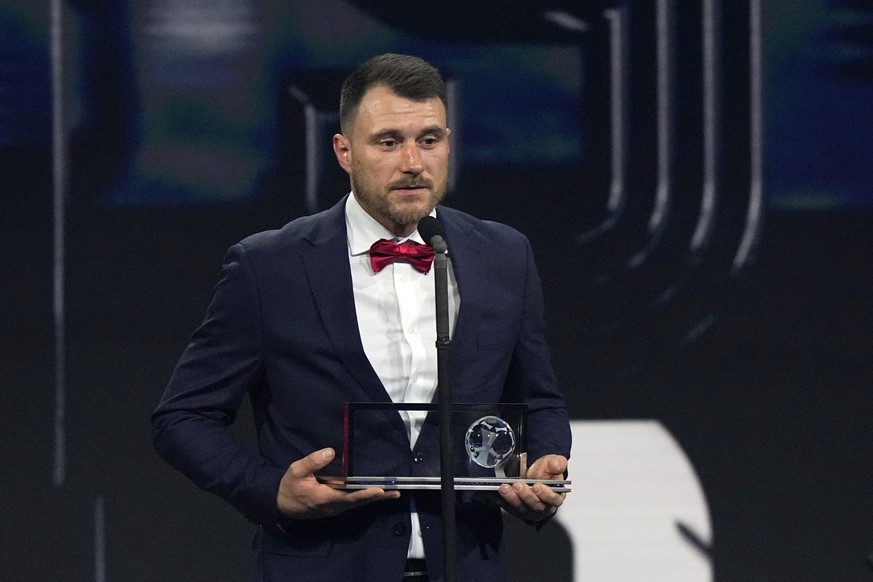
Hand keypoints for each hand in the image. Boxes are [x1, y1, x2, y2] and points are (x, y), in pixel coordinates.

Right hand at [276, 448, 400, 518]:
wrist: (281, 505)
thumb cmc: (289, 487)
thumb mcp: (296, 471)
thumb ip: (313, 462)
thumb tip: (331, 451)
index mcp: (324, 498)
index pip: (348, 497)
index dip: (364, 494)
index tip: (378, 490)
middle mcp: (333, 506)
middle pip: (358, 502)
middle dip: (377, 497)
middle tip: (395, 491)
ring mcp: (335, 509)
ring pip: (357, 504)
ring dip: (375, 498)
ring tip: (392, 492)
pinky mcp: (335, 507)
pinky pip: (353, 503)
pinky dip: (366, 498)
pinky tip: (377, 493)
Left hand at [497, 454, 567, 523]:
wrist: (535, 473)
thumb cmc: (546, 472)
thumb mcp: (553, 463)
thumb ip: (557, 463)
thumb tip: (555, 464)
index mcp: (555, 496)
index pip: (553, 500)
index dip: (546, 495)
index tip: (537, 486)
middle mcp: (543, 506)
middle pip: (535, 505)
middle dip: (526, 495)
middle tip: (518, 485)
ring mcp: (528, 508)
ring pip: (521, 507)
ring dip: (512, 498)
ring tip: (505, 488)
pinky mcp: (516, 508)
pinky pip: (509, 506)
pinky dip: (503, 499)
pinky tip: (498, 492)